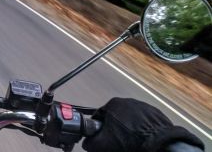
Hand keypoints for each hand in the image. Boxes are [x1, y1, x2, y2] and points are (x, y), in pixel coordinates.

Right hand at [82, 98, 203, 151]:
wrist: (158, 145)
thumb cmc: (131, 141)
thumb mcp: (102, 144)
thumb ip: (89, 142)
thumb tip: (88, 142)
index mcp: (113, 104)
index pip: (99, 117)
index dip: (99, 130)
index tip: (103, 138)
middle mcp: (128, 101)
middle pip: (115, 117)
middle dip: (114, 129)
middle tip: (117, 142)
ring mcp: (144, 106)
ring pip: (130, 120)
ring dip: (128, 129)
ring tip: (131, 141)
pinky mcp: (156, 114)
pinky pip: (144, 122)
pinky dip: (142, 130)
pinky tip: (142, 139)